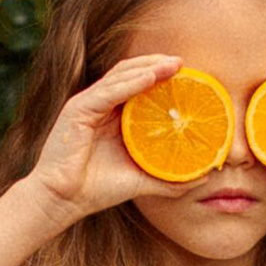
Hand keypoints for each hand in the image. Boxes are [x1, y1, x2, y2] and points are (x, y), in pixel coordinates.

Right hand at [22, 51, 194, 225]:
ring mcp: (87, 105)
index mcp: (111, 117)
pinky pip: (107, 92)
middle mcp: (99, 106)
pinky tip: (150, 77)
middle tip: (183, 63)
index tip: (188, 75)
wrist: (63, 202)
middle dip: (156, 64)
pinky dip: (130, 83)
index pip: (137, 86)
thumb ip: (168, 176)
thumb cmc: (96, 190)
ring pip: (120, 76)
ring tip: (173, 65)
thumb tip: (203, 175)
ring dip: (148, 68)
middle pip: (130, 73)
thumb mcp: (140, 180)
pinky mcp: (78, 111)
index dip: (160, 76)